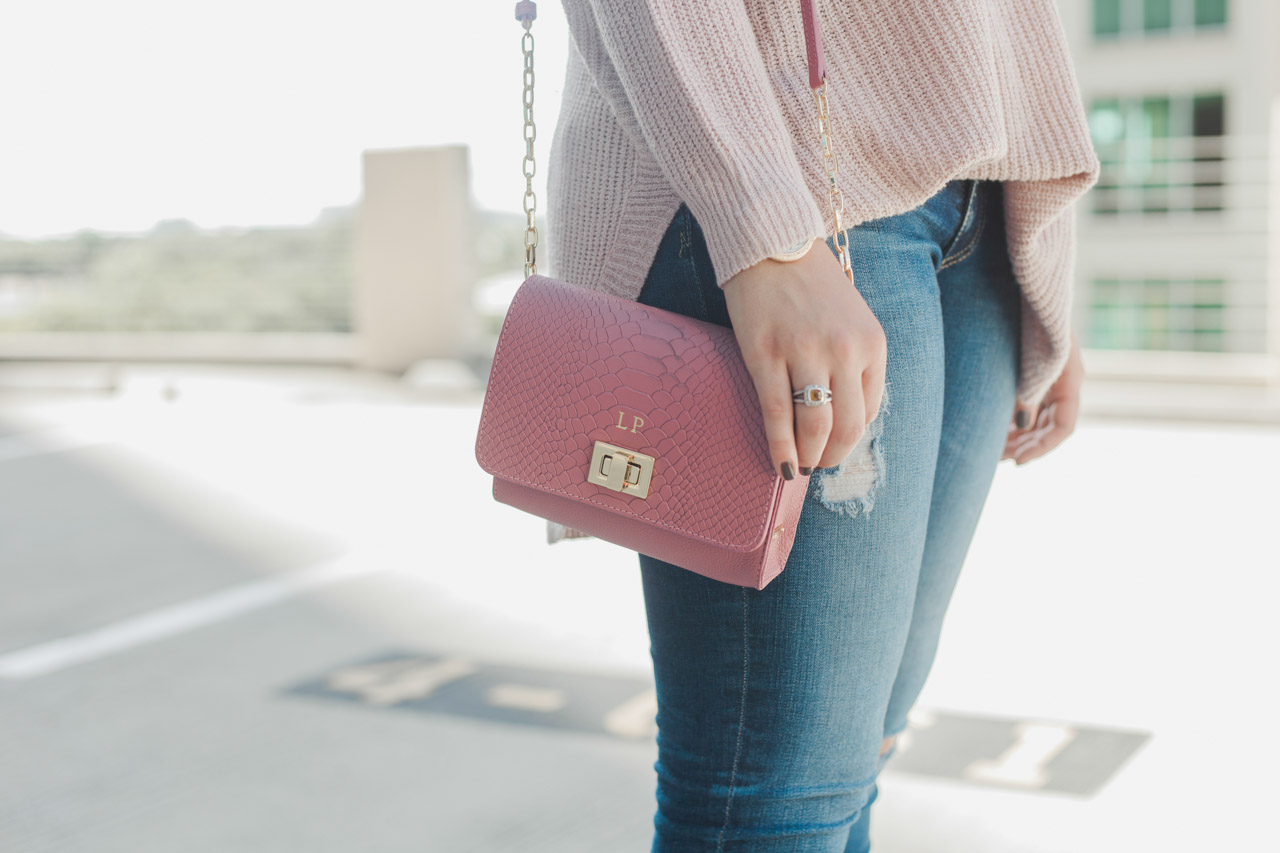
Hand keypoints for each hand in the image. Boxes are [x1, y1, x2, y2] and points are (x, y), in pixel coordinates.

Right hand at [722, 239, 886, 478]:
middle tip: (817, 466)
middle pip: (848, 426)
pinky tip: (779, 465)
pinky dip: (779, 448)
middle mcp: (845, 350)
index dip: (852, 439)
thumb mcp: (851, 318)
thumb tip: (841, 413)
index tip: (836, 449)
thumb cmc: (809, 282)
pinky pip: (776, 414)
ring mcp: (805, 353)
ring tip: (799, 466)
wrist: (771, 242)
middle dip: (833, 456)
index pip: (871, 410)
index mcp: (872, 343)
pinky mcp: (766, 355)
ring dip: (808, 457)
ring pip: (815, 427)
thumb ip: (854, 360)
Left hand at [1002, 329, 1083, 464]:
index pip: (1064, 426)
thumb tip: (1022, 425)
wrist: (1024, 289)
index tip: (1017, 462)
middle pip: (1049, 426)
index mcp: (1070, 378)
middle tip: (1000, 460)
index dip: (1043, 448)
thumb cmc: (1029, 320)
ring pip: (1037, 418)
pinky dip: (1013, 421)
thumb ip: (1028, 390)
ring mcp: (1049, 377)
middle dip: (1027, 446)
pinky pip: (1027, 405)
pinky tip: (993, 431)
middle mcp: (1063, 381)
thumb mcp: (1030, 359)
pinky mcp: (1033, 372)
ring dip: (1018, 437)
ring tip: (994, 451)